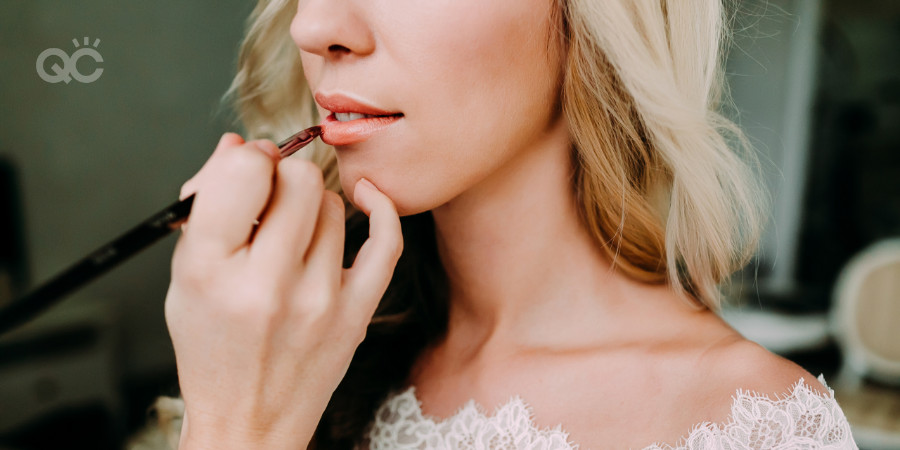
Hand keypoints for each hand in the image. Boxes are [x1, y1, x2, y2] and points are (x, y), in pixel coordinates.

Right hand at [165, 132, 402, 448]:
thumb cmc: (213, 348)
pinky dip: (380, 208)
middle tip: (272, 198)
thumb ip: (209, 207)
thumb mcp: (185, 277)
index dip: (249, 160)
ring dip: (313, 206)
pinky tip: (366, 198)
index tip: (249, 172)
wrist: (248, 421)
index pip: (244, 172)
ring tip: (295, 232)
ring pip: (334, 205)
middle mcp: (266, 285)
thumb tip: (240, 146)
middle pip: (298, 180)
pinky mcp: (355, 315)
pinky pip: (387, 241)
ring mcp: (318, 301)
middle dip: (282, 178)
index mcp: (210, 270)